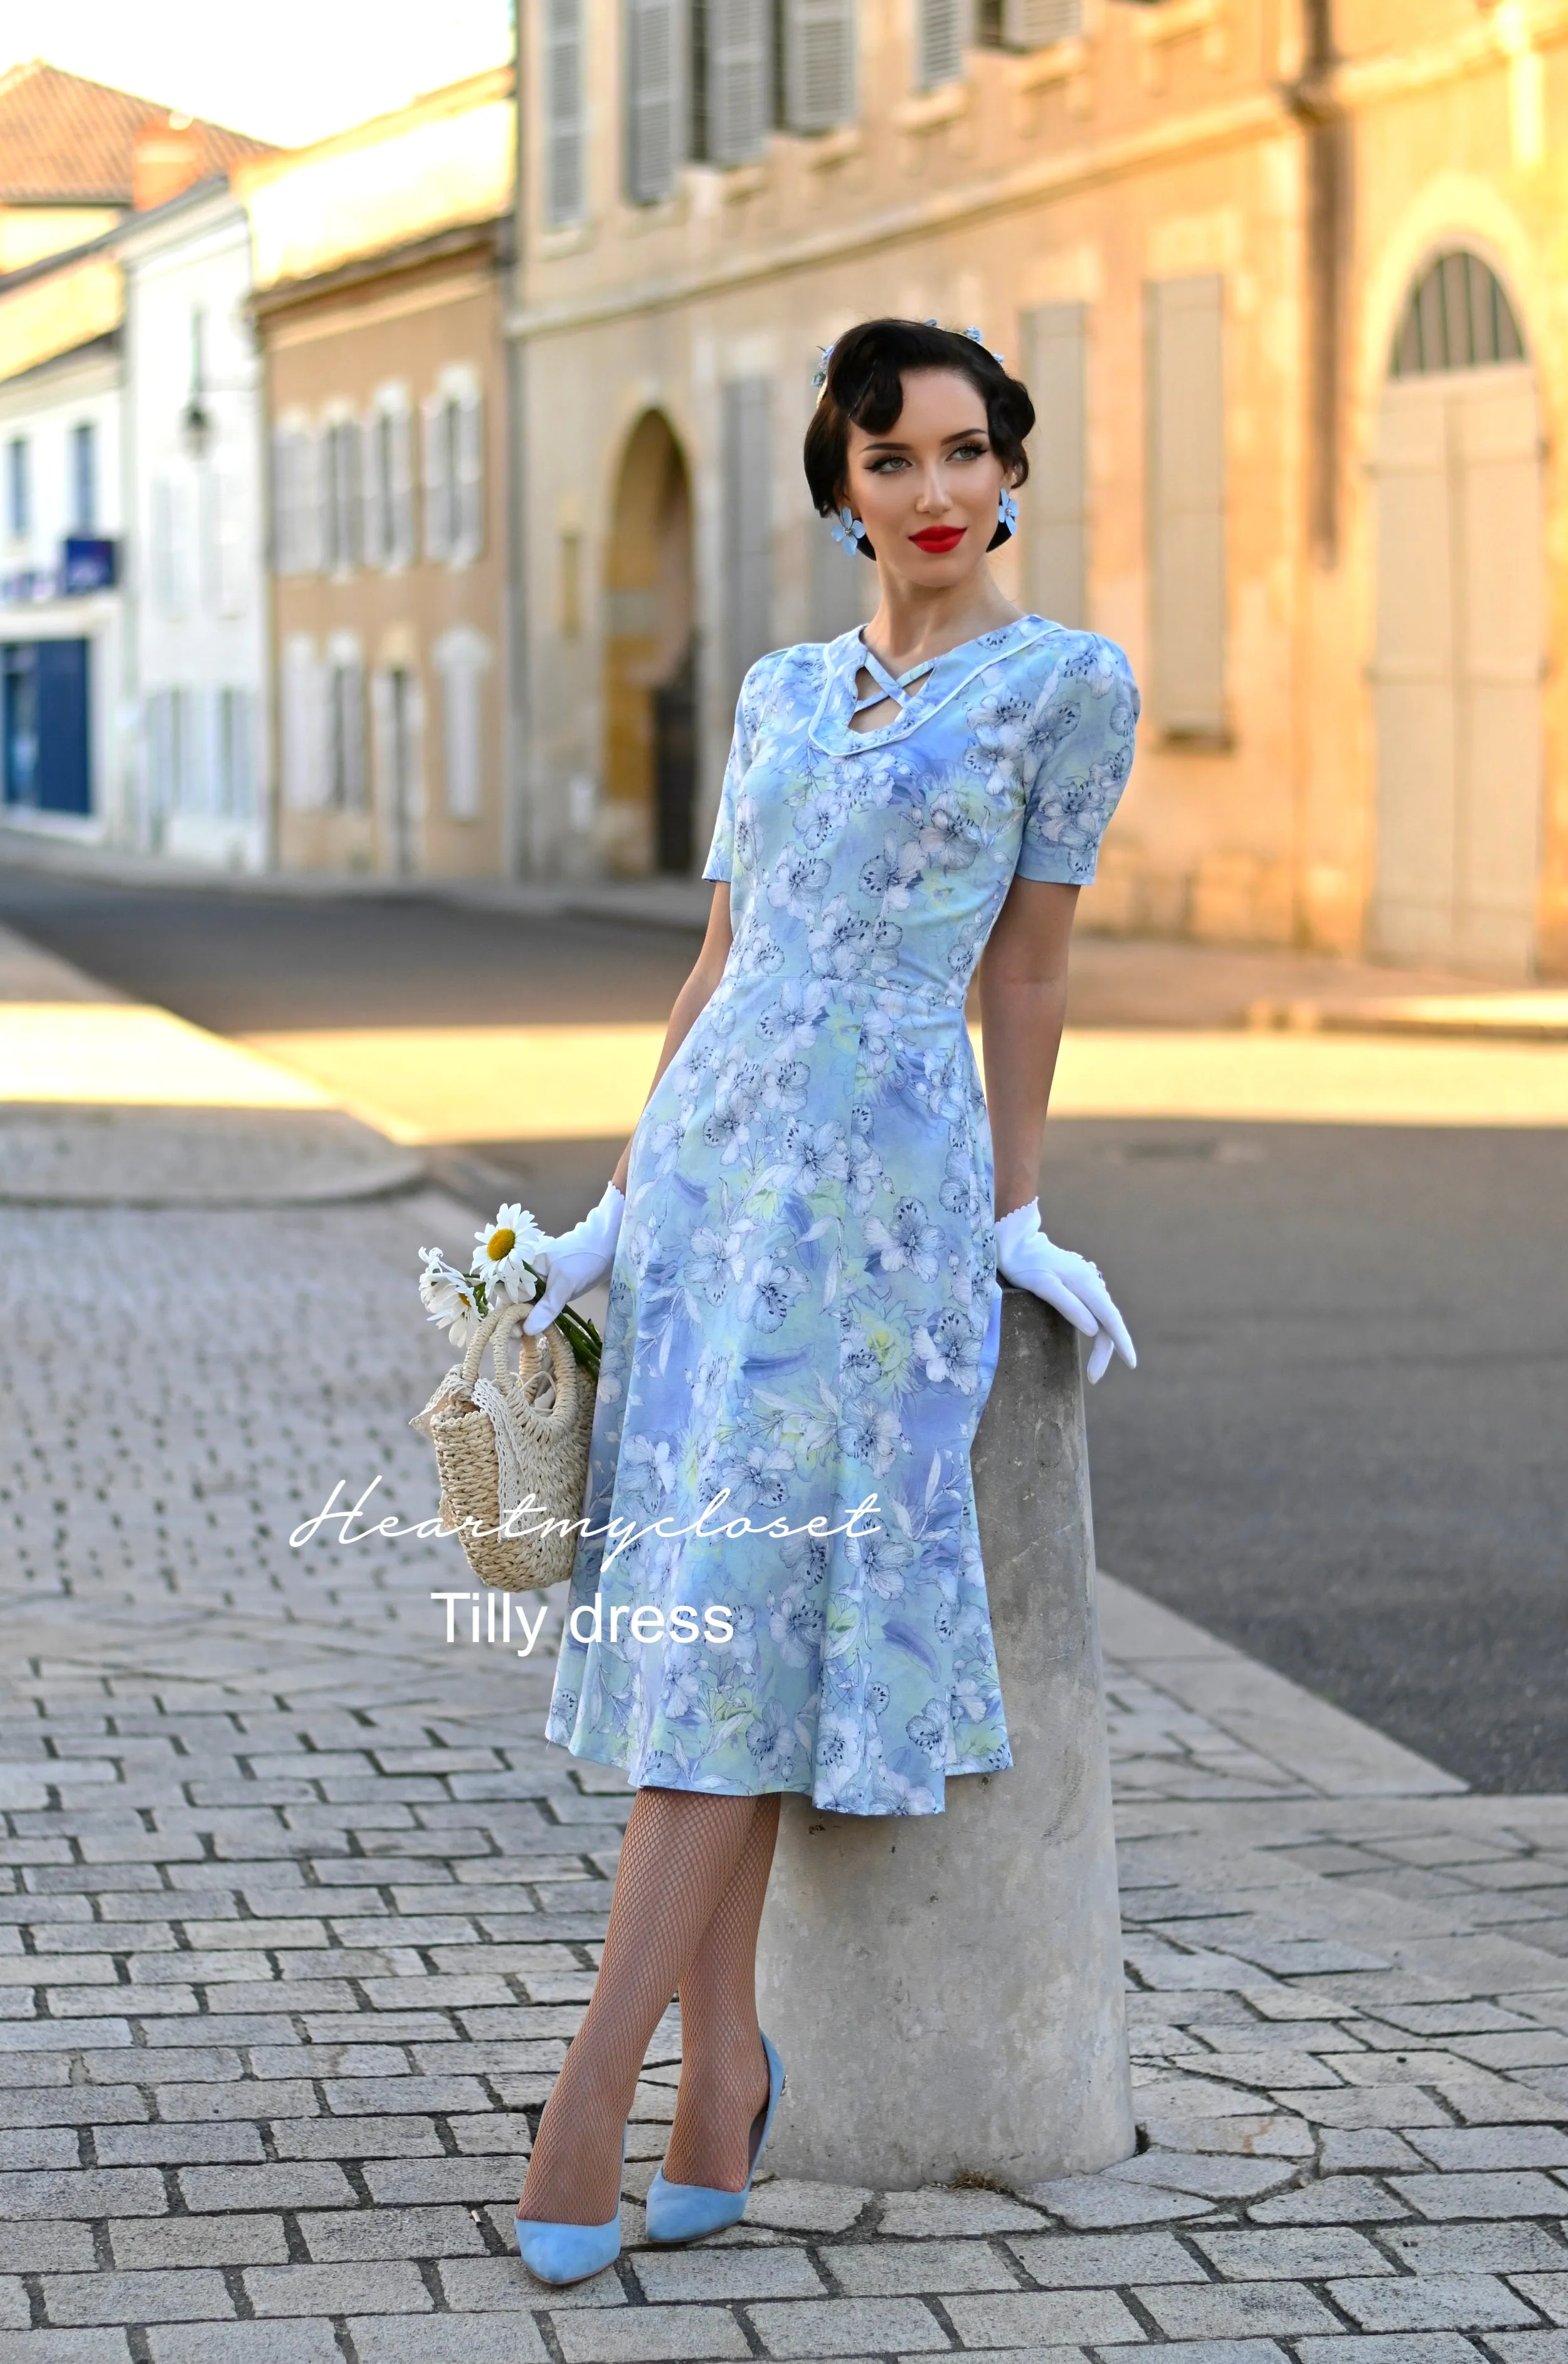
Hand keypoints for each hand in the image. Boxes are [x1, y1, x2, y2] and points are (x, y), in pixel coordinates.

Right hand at [523, 1181, 625, 1332]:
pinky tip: (539, 1330)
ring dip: (526, 1321)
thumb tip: (527, 1330)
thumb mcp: (565, 1283)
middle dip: (515, 1320)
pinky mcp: (553, 1290)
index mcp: (524, 1266)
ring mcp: (541, 1282)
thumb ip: (546, 1306)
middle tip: (519, 1339)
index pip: (507, 1293)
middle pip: (514, 1300)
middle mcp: (528, 1274)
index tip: (513, 1332)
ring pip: (527, 1305)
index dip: (508, 1313)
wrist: (609, 1246)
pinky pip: (540, 1305)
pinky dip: (539, 1317)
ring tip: (524, 1340)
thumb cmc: (584, 1257)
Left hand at [994, 1197, 1135, 1384]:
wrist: (1017, 1242)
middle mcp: (1092, 1284)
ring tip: (1093, 1370)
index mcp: (1086, 1285)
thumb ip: (1069, 1307)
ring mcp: (1087, 1284)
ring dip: (1102, 1344)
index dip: (1122, 1342)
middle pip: (1108, 1323)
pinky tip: (1095, 1343)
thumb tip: (1094, 1331)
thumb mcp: (1043, 1286)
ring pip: (1102, 1318)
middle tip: (1094, 1378)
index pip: (1110, 1319)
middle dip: (1106, 1352)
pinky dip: (1098, 1330)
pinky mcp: (1079, 1286)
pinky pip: (1095, 1312)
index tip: (1131, 1363)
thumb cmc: (1025, 1265)